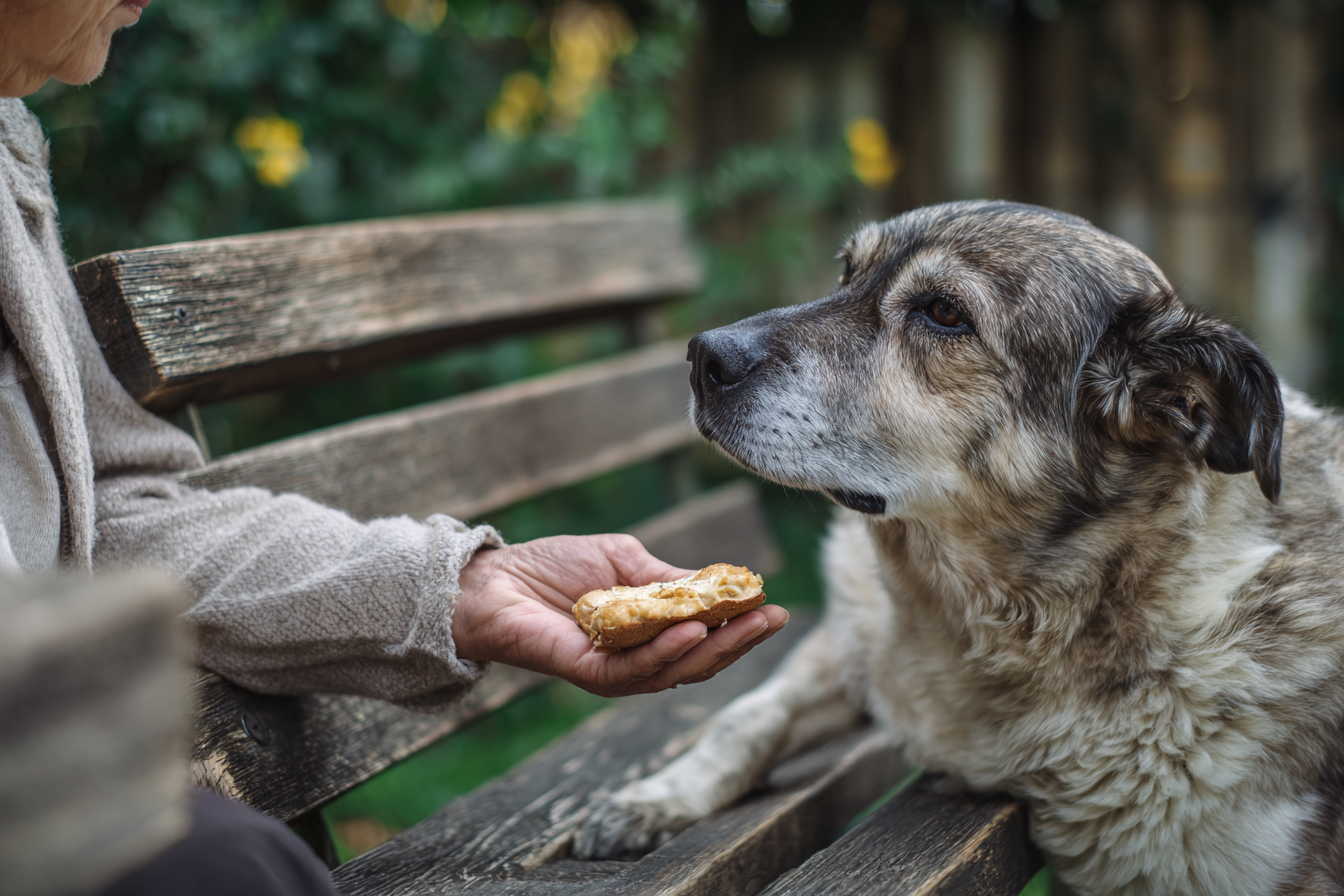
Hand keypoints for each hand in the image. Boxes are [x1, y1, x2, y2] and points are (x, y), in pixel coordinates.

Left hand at [451, 534, 788, 697]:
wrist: (494, 579)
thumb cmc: (551, 567)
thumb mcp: (622, 561)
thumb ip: (664, 579)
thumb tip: (714, 586)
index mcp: (647, 632)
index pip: (703, 636)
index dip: (739, 624)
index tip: (773, 603)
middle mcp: (635, 659)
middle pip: (699, 660)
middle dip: (741, 641)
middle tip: (775, 617)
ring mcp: (614, 671)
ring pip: (675, 670)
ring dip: (715, 649)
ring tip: (747, 624)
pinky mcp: (589, 674)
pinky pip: (635, 671)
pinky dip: (666, 653)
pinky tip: (693, 631)